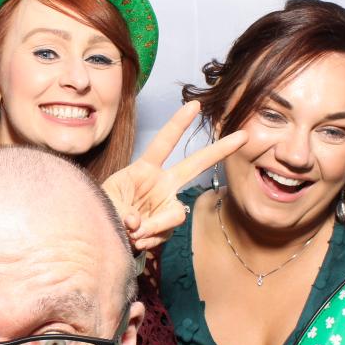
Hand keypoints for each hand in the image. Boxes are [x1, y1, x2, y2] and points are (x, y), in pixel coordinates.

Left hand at [102, 101, 247, 251]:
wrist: (102, 233)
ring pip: (176, 214)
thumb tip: (138, 224)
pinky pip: (164, 234)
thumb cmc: (102, 208)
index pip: (164, 143)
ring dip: (152, 227)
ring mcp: (167, 205)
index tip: (194, 104)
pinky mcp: (167, 227)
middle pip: (194, 165)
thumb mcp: (107, 203)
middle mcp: (161, 184)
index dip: (178, 124)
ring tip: (130, 232)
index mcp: (144, 170)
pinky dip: (146, 240)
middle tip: (242, 136)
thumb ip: (123, 211)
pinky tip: (134, 240)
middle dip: (219, 150)